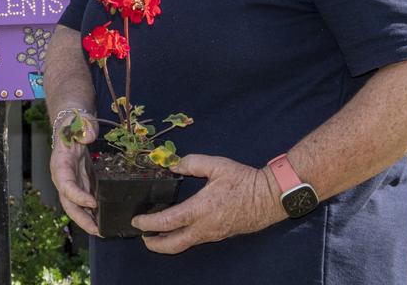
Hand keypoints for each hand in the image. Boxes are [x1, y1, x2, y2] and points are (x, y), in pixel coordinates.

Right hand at [50, 114, 98, 236]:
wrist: (74, 123)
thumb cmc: (74, 122)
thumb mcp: (79, 120)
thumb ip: (84, 126)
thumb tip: (88, 136)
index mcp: (60, 163)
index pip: (65, 184)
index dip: (77, 196)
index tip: (93, 203)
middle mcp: (63, 177)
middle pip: (68, 202)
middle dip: (81, 218)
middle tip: (97, 230)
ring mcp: (73, 181)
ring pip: (76, 206)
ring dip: (88, 220)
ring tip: (103, 231)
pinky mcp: (82, 182)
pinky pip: (85, 200)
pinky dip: (93, 211)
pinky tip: (105, 219)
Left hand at [132, 154, 283, 253]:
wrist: (269, 197)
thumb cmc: (244, 181)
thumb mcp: (217, 165)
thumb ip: (192, 163)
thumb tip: (173, 165)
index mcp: (200, 210)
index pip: (167, 222)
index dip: (148, 223)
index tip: (137, 221)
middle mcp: (204, 227)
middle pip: (173, 244)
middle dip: (154, 244)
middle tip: (143, 237)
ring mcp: (212, 234)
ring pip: (185, 244)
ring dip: (168, 242)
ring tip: (156, 234)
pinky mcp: (220, 235)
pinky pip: (196, 240)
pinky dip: (183, 237)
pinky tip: (180, 228)